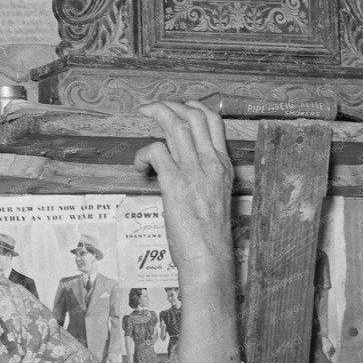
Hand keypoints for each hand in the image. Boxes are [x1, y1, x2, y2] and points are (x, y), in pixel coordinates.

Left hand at [132, 100, 232, 280]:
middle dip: (169, 105)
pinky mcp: (175, 183)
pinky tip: (139, 166)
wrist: (209, 257)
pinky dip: (143, 153)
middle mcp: (210, 163)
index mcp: (223, 165)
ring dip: (156, 115)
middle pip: (192, 116)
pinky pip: (155, 151)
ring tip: (143, 116)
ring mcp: (193, 171)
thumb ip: (203, 175)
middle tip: (152, 109)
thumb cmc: (209, 234)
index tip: (177, 107)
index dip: (193, 107)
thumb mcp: (216, 196)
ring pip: (175, 126)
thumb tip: (179, 164)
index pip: (213, 122)